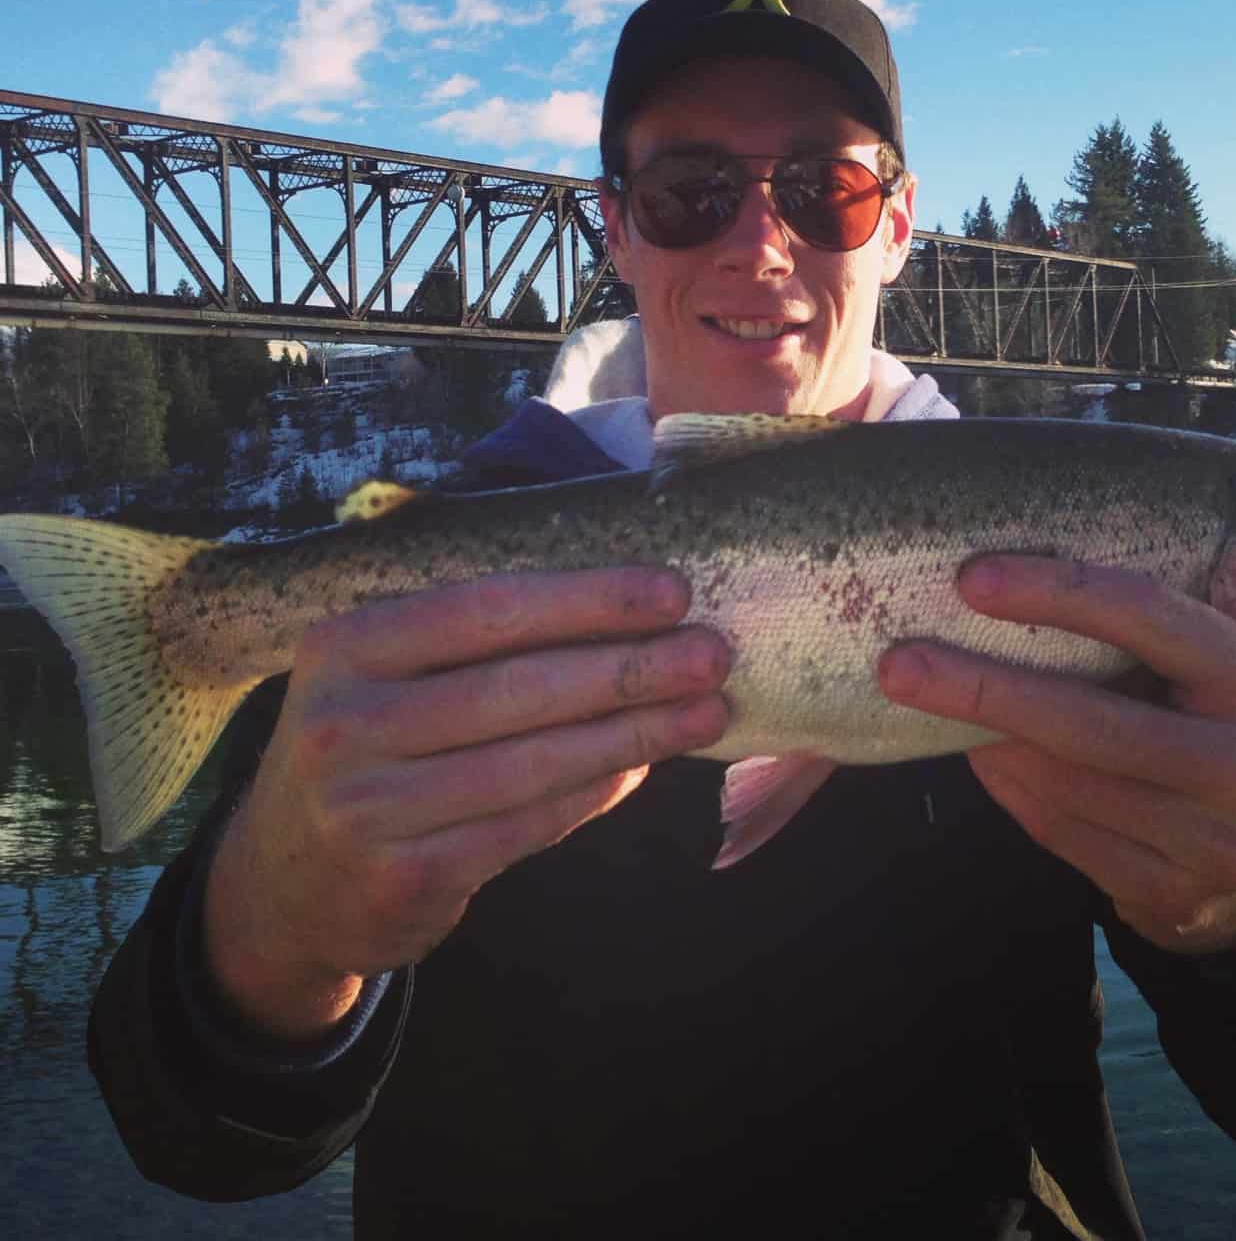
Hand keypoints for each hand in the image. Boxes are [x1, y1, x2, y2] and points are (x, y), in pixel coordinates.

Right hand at [204, 566, 728, 1036]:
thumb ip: (478, 643)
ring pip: (531, 762)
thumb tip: (631, 616)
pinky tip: (643, 765)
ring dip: (632, 734)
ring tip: (705, 711)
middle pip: (517, 686)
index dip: (587, 599)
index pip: (486, 609)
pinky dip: (594, 791)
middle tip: (712, 653)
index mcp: (346, 645)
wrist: (284, 883)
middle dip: (629, 667)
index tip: (672, 592)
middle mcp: (344, 723)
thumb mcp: (386, 676)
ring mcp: (366, 807)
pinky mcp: (400, 877)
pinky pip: (524, 825)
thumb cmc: (370, 748)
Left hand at [879, 555, 1235, 956]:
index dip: (1059, 593)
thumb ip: (1151, 641)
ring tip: (929, 699)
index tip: (974, 579)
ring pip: (1068, 785)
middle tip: (901, 663)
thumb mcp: (1226, 676)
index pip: (1150, 619)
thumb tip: (1008, 592)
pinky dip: (1013, 790)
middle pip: (1092, 722)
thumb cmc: (1232, 731)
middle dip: (985, 689)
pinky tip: (980, 756)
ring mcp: (1215, 845)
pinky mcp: (1175, 898)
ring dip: (989, 742)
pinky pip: (1066, 836)